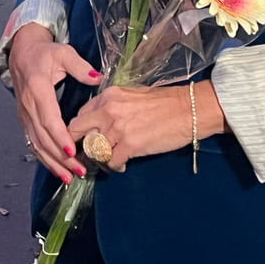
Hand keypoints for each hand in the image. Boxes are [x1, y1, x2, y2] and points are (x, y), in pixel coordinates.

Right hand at [7, 22, 100, 181]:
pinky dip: (44, 158)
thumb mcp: (63, 53)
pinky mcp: (24, 120)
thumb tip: (97, 78)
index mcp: (37, 88)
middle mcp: (27, 104)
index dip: (59, 135)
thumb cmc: (44, 53)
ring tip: (69, 177)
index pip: (48, 117)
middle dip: (60, 156)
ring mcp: (24, 114)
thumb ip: (80, 66)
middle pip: (42, 136)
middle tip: (79, 170)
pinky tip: (57, 170)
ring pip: (36, 143)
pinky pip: (33, 143)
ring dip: (52, 162)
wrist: (21, 53)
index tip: (72, 150)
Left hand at [68, 82, 222, 172]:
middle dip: (78, 145)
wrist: (188, 109)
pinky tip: (122, 165)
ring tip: (109, 160)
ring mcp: (118, 128)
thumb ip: (111, 106)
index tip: (83, 139)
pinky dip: (114, 167)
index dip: (79, 130)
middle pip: (76, 131)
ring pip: (92, 149)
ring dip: (99, 158)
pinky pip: (111, 162)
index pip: (79, 115)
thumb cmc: (163, 103)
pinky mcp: (130, 145)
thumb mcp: (130, 96)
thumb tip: (99, 120)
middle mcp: (107, 110)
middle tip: (86, 155)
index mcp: (106, 97)